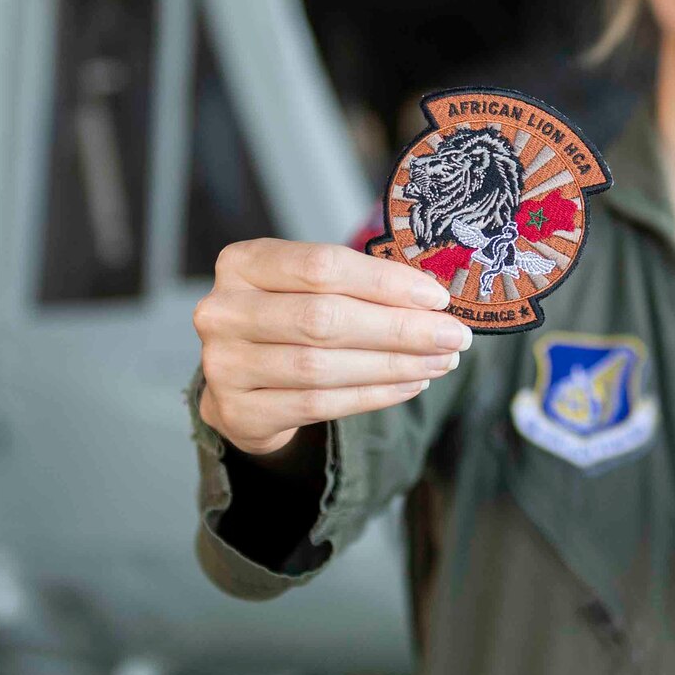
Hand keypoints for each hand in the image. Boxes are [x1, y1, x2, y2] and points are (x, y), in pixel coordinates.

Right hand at [193, 239, 471, 456]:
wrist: (239, 381)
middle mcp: (223, 310)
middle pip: (323, 318)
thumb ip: (358, 285)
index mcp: (242, 263)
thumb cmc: (286, 319)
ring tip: (438, 362)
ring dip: (392, 365)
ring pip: (322, 366)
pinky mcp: (238, 412)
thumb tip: (435, 299)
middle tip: (452, 336)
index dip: (385, 282)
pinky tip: (409, 385)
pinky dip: (372, 395)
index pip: (322, 266)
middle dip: (398, 329)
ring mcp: (224, 364)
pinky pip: (318, 405)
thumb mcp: (307, 286)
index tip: (436, 297)